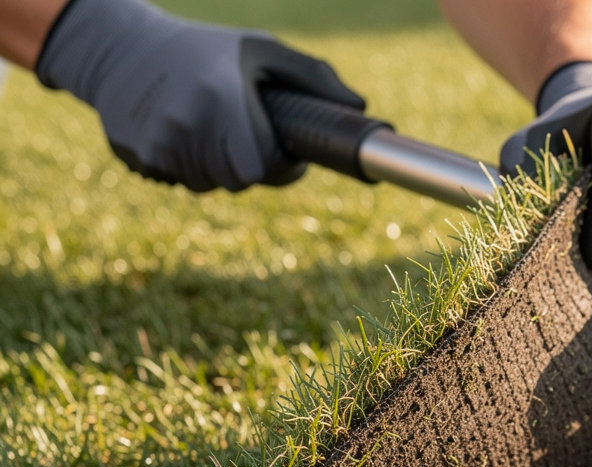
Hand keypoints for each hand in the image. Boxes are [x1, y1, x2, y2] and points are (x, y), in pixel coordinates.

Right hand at [36, 0, 364, 191]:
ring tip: (203, 125)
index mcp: (222, 99)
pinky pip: (175, 181)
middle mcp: (186, 124)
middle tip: (234, 128)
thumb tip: (360, 107)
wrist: (120, 46)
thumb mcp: (259, 50)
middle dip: (244, 163)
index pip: (262, 169)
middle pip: (235, 181)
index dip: (274, 162)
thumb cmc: (206, 49)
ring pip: (205, 184)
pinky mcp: (136, 156)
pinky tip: (175, 130)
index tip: (272, 144)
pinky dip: (182, 165)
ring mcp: (157, 143)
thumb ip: (312, 77)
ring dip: (213, 166)